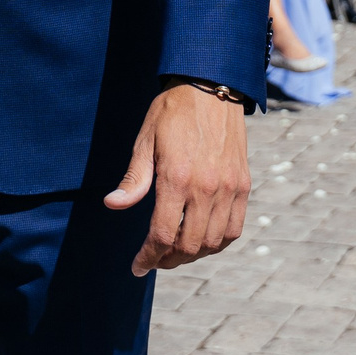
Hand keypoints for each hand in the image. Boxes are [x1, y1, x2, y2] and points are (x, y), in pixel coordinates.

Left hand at [104, 81, 249, 275]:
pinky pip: (234, 228)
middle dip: (168, 260)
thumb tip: (113, 205)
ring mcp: (229, 188)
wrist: (211, 87)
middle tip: (154, 259)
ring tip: (175, 252)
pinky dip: (218, 242)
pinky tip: (202, 240)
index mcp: (176, 178)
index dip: (148, 257)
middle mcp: (206, 188)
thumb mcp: (145, 141)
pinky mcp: (243, 185)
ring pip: (213, 242)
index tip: (137, 267)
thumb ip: (134, 179)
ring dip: (192, 254)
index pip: (162, 235)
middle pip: (188, 245)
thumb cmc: (172, 112)